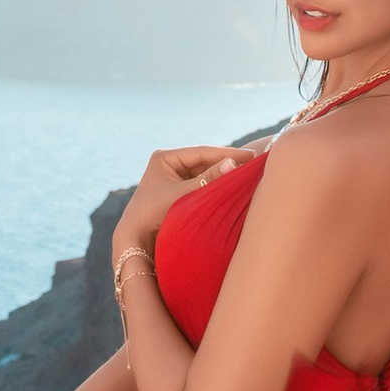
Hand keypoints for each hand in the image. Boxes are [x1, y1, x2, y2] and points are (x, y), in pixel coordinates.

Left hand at [112, 143, 238, 278]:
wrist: (136, 238)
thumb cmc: (154, 213)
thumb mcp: (183, 195)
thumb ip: (207, 180)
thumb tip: (233, 164)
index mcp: (164, 157)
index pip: (202, 152)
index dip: (227, 154)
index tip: (251, 156)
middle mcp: (169, 164)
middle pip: (205, 161)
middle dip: (227, 164)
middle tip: (254, 165)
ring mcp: (173, 178)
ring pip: (204, 173)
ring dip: (222, 176)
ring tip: (247, 176)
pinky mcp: (178, 191)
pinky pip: (201, 185)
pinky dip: (215, 186)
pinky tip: (232, 188)